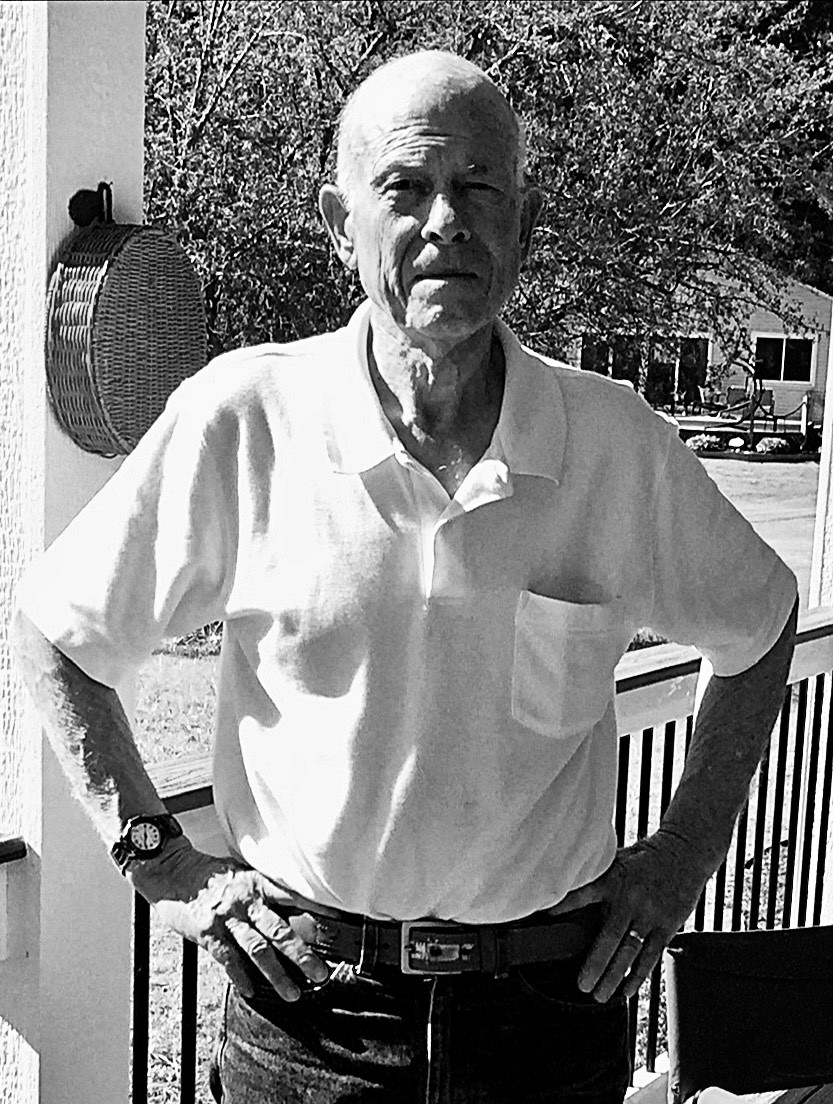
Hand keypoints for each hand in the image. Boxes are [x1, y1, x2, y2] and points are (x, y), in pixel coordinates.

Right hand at [129, 840, 333, 1000]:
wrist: (172, 870)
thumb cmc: (210, 874)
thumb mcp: (242, 874)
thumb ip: (264, 891)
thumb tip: (295, 906)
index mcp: (258, 883)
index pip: (295, 896)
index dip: (318, 910)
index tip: (340, 924)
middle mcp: (246, 900)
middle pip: (280, 930)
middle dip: (302, 954)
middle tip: (320, 974)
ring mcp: (226, 917)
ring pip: (257, 949)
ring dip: (277, 974)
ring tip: (292, 993)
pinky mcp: (206, 932)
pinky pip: (227, 958)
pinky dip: (240, 976)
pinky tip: (251, 990)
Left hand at [548, 830, 709, 1002]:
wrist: (684, 851)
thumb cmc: (645, 858)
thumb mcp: (617, 859)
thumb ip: (597, 878)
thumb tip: (565, 891)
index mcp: (613, 879)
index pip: (584, 893)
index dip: (565, 904)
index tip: (547, 916)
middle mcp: (630, 899)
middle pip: (608, 937)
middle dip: (594, 964)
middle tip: (581, 985)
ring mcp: (650, 914)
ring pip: (629, 952)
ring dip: (613, 976)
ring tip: (600, 995)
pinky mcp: (668, 925)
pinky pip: (651, 955)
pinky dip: (638, 974)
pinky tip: (627, 989)